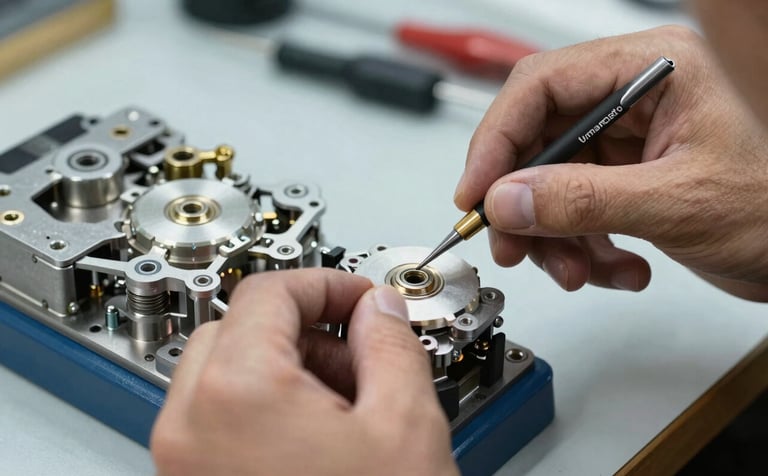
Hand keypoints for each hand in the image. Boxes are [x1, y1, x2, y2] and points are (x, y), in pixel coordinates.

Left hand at [151, 269, 457, 475]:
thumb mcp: (406, 424)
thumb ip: (392, 341)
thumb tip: (379, 308)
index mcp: (236, 394)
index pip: (269, 291)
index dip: (326, 282)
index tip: (361, 296)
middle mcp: (190, 426)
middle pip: (241, 327)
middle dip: (308, 330)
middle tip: (361, 353)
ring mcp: (183, 462)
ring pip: (229, 371)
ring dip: (290, 368)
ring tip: (350, 406)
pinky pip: (222, 416)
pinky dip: (270, 407)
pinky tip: (323, 438)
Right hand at [454, 26, 767, 300]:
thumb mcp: (677, 202)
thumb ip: (584, 201)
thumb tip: (506, 201)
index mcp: (653, 70)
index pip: (543, 85)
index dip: (497, 140)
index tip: (476, 193)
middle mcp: (635, 97)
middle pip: (539, 137)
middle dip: (523, 201)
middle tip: (512, 246)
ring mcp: (630, 139)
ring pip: (552, 182)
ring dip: (555, 236)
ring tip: (577, 272)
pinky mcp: (628, 178)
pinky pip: (577, 210)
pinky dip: (585, 247)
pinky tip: (619, 269)